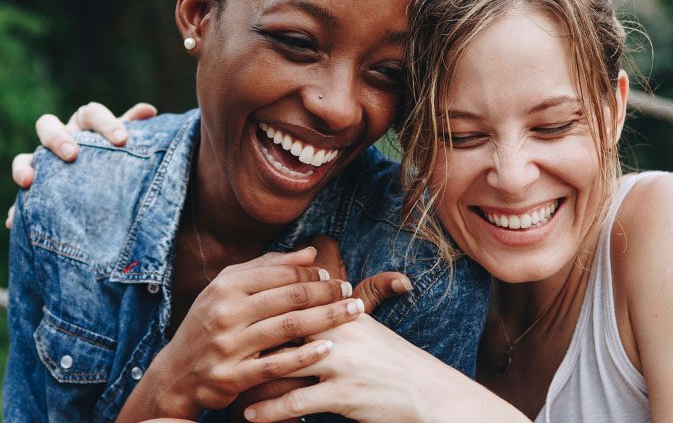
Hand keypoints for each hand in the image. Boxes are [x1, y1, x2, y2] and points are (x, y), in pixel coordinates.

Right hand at [6, 102, 156, 228]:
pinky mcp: (37, 184)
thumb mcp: (131, 147)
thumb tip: (149, 110)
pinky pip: (22, 192)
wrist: (111, 190)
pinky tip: (15, 220)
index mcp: (88, 124)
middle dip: (58, 138)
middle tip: (72, 155)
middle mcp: (63, 137)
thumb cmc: (121, 159)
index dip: (106, 123)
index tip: (122, 140)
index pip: (92, 113)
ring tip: (29, 181)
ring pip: (27, 155)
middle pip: (48, 124)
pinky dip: (18, 206)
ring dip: (25, 166)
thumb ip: (138, 130)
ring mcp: (47, 160)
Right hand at [116, 247, 365, 421]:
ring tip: (352, 313)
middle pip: (289, 297)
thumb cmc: (211, 323)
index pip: (280, 273)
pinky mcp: (231, 377)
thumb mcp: (229, 288)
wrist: (176, 373)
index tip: (333, 275)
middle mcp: (226, 311)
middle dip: (326, 292)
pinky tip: (329, 346)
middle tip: (350, 291)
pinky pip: (275, 365)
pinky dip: (304, 355)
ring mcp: (228, 345)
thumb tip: (310, 251)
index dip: (311, 273)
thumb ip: (268, 267)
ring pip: (288, 326)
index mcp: (226, 285)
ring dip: (326, 318)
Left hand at [229, 235, 412, 421]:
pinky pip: (295, 403)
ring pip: (281, 367)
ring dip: (250, 379)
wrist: (424, 389)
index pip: (293, 303)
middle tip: (220, 348)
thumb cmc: (391, 358)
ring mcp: (339, 364)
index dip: (261, 309)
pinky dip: (268, 411)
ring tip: (227, 384)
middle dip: (249, 340)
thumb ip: (337, 308)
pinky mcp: (342, 395)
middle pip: (280, 331)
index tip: (234, 315)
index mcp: (341, 313)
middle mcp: (337, 333)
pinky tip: (250, 415)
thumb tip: (312, 289)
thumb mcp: (366, 326)